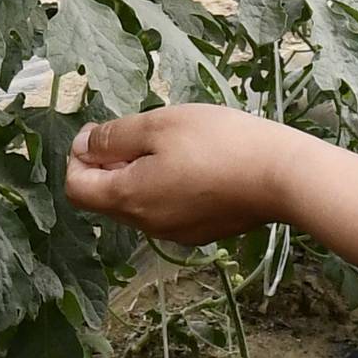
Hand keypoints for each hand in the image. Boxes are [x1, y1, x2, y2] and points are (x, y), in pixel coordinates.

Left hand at [63, 105, 306, 245]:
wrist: (282, 176)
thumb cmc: (218, 143)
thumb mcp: (158, 125)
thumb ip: (113, 137)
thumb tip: (83, 146)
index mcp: (128, 198)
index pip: (76, 188)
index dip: (78, 157)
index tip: (101, 132)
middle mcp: (146, 224)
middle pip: (105, 198)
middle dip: (109, 165)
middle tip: (139, 132)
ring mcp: (175, 232)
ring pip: (138, 204)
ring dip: (138, 175)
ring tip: (171, 145)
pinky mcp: (201, 232)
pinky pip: (166, 210)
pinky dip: (166, 188)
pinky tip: (195, 164)